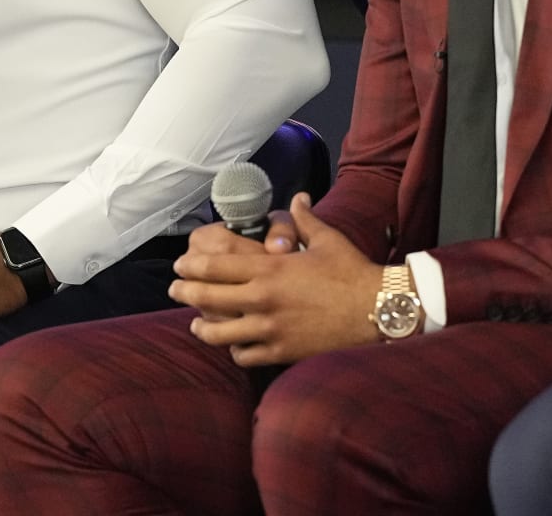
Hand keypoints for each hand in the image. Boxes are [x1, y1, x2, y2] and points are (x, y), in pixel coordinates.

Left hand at [169, 194, 382, 366]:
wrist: (376, 310)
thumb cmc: (352, 272)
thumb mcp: (327, 239)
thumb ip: (305, 219)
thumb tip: (299, 197)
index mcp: (270, 268)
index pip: (215, 266)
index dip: (191, 265)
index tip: (180, 265)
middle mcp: (264, 299)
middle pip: (207, 297)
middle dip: (185, 292)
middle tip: (175, 289)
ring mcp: (270, 329)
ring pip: (219, 332)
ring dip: (203, 327)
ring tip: (197, 325)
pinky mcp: (282, 352)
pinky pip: (244, 355)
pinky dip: (234, 350)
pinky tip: (234, 345)